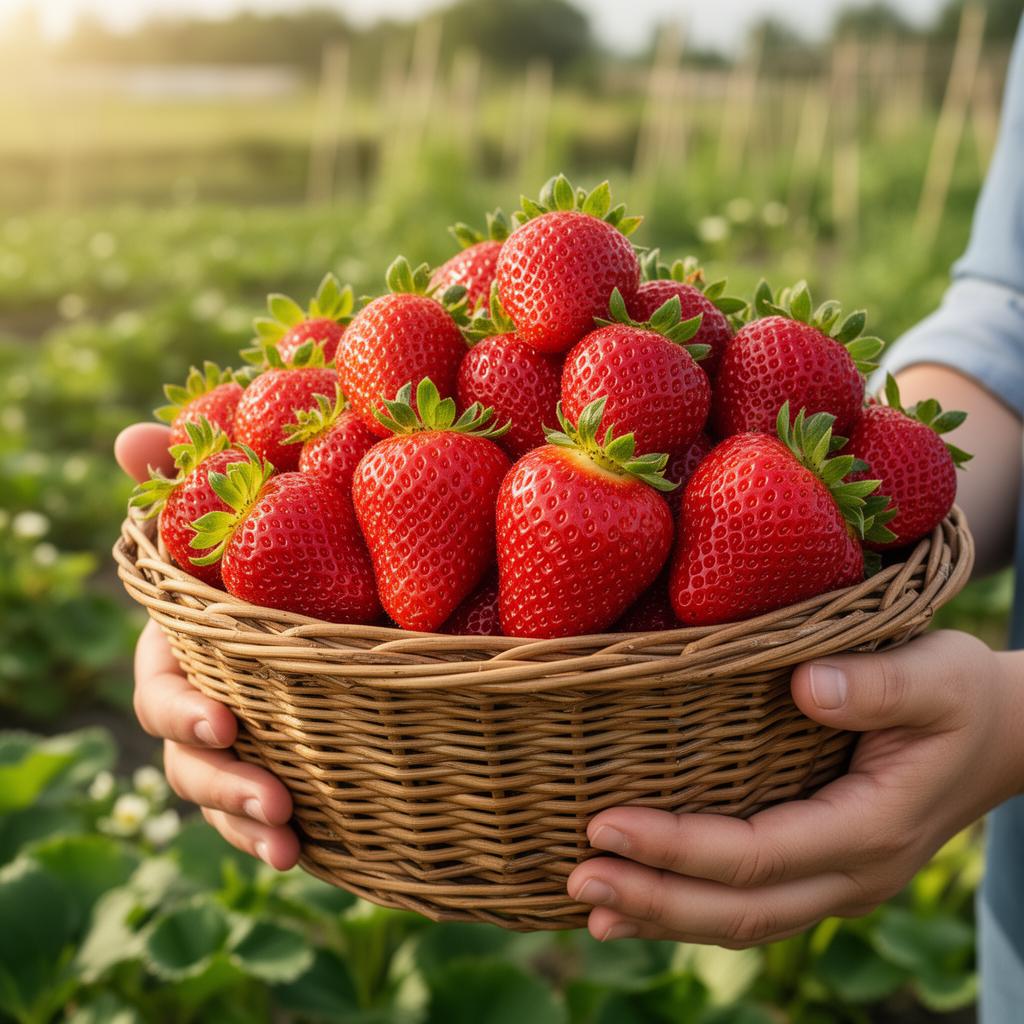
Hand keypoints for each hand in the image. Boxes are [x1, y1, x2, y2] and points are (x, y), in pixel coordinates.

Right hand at [116, 423, 299, 869]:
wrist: (334, 585)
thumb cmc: (266, 549)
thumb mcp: (233, 512)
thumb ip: (184, 478)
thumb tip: (129, 437)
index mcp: (188, 649)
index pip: (164, 687)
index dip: (183, 708)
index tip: (224, 722)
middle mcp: (206, 701)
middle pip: (190, 759)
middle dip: (223, 784)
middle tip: (275, 800)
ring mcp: (244, 741)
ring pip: (225, 797)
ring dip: (251, 825)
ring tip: (290, 849)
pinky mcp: (286, 763)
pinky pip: (272, 812)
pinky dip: (282, 835)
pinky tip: (320, 857)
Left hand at [567, 630, 1023, 944]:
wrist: (999, 734)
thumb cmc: (959, 694)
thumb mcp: (936, 675)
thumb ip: (877, 685)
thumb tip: (805, 686)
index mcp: (871, 827)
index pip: (758, 854)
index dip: (679, 848)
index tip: (606, 824)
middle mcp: (851, 872)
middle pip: (742, 910)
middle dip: (656, 901)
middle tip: (577, 880)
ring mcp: (837, 879)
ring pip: (745, 920)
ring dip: (665, 916)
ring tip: (590, 906)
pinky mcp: (822, 868)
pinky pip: (754, 903)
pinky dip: (692, 908)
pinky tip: (641, 902)